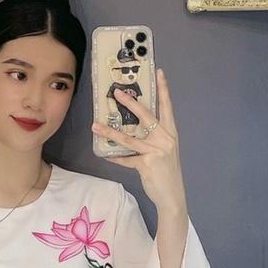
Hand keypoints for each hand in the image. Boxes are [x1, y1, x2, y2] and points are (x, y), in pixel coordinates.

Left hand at [92, 68, 186, 213]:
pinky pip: (126, 159)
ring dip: (110, 131)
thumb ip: (152, 138)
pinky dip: (115, 157)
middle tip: (116, 93)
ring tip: (95, 125)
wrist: (172, 195)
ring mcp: (156, 151)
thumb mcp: (164, 150)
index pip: (166, 107)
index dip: (163, 89)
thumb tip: (131, 127)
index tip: (159, 72)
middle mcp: (165, 139)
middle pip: (145, 116)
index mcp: (170, 133)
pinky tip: (105, 155)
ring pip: (129, 138)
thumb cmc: (167, 171)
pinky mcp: (146, 165)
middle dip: (130, 103)